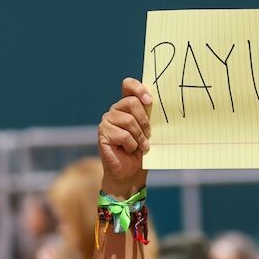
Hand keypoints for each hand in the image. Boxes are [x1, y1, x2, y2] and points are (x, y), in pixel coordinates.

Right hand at [98, 78, 151, 195]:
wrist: (131, 172)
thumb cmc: (142, 150)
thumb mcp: (149, 130)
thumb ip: (149, 115)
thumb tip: (155, 103)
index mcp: (127, 105)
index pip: (128, 85)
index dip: (138, 88)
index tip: (149, 100)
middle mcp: (115, 110)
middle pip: (131, 102)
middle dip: (144, 120)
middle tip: (149, 133)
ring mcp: (107, 121)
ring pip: (128, 120)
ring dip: (139, 136)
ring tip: (141, 146)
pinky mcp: (103, 134)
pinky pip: (123, 134)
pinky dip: (131, 145)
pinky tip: (129, 150)